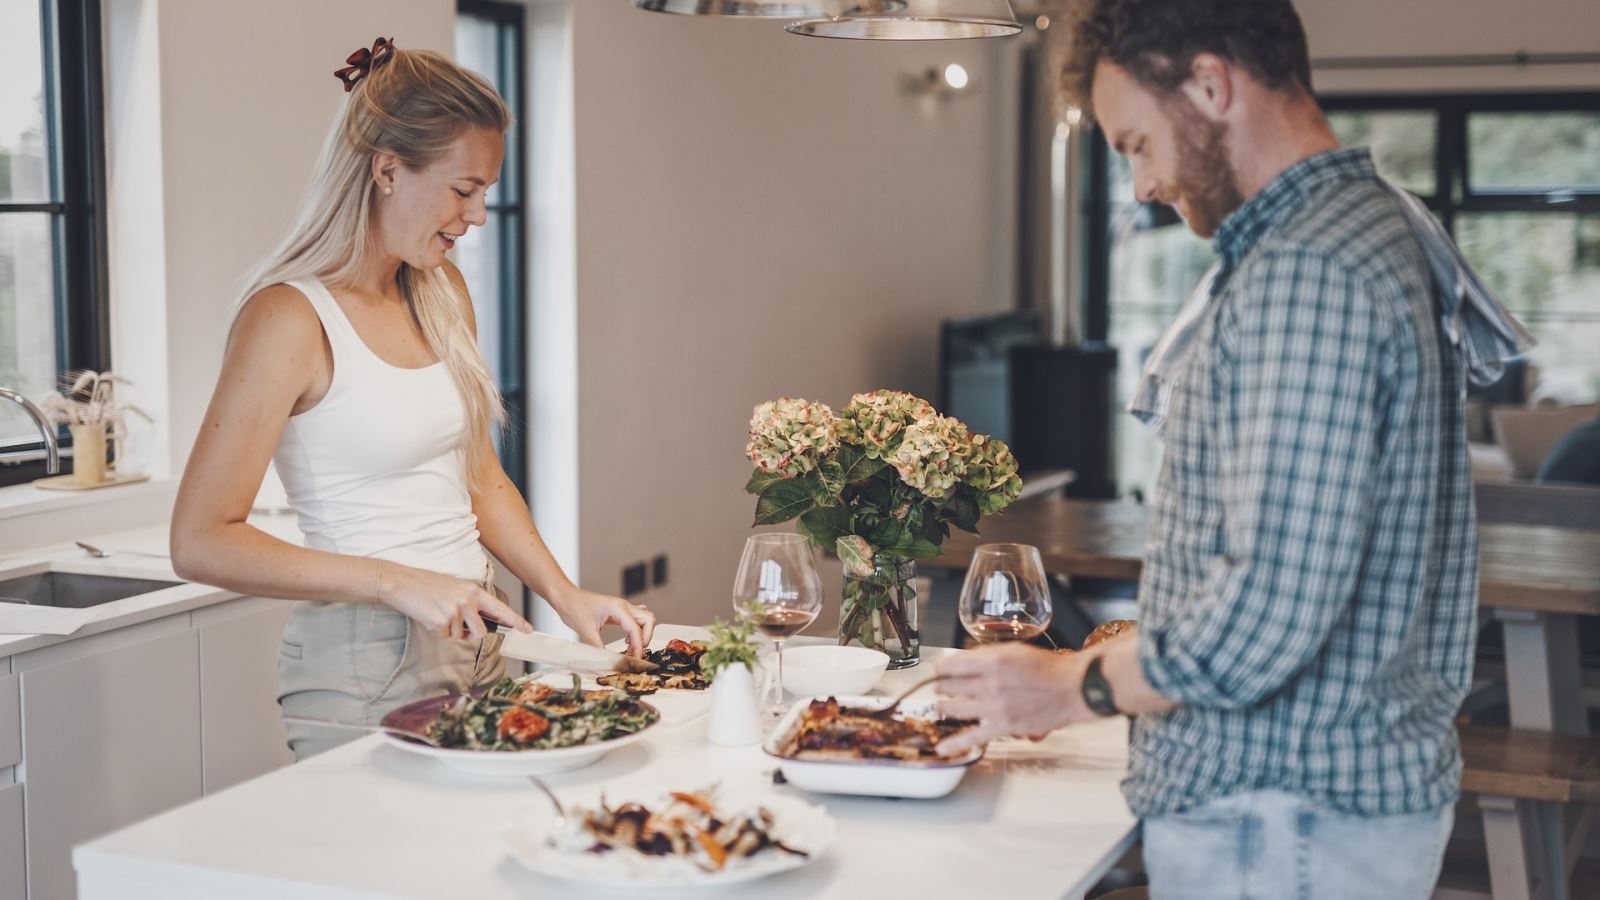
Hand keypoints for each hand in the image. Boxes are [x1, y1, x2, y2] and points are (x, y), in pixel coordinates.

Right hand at [375, 561, 532, 641]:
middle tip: (456, 625)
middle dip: (470, 635)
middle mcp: (467, 600)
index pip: (500, 608)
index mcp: (473, 590)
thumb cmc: (427, 586)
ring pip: (462, 637)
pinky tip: (429, 616)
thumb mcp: (455, 588)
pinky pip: (445, 637)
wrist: (402, 583)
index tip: (528, 629)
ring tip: (439, 615)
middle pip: (481, 632)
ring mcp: (455, 611)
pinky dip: (437, 632)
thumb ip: (471, 603)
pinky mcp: (441, 622)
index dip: (516, 621)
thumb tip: (483, 621)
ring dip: (451, 632)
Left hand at [551, 588, 656, 654]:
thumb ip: (599, 648)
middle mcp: (623, 606)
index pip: (636, 629)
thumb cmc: (574, 608)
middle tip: (636, 651)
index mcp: (618, 608)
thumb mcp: (586, 632)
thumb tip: (608, 662)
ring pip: (644, 618)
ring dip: (642, 633)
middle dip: (646, 637)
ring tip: (631, 647)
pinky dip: (635, 630)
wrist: (565, 597)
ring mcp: (621, 608)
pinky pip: (634, 620)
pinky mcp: (617, 611)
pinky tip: (626, 640)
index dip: (638, 646)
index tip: (635, 659)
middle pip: (648, 620)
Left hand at [934, 643, 1097, 754]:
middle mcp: (991, 683)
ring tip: (943, 707)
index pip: (953, 664)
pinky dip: (955, 743)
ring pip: (954, 708)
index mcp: (994, 661)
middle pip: (950, 686)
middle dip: (941, 687)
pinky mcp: (1004, 726)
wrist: (1073, 689)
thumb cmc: (1049, 669)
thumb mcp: (1015, 650)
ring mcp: (996, 706)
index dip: (941, 668)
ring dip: (944, 707)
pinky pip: (973, 736)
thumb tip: (965, 659)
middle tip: (940, 689)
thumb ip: (987, 655)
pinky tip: (942, 747)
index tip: (939, 671)